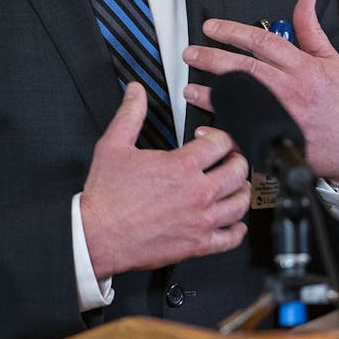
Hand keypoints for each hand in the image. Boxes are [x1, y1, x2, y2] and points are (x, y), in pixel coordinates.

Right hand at [80, 83, 250, 277]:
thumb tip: (135, 92)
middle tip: (228, 158)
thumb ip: (130, 114)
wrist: (96, 236)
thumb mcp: (113, 145)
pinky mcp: (197, 246)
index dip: (218, 134)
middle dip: (236, 159)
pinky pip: (231, 239)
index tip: (209, 138)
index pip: (222, 142)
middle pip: (239, 170)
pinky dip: (237, 230)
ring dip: (241, 191)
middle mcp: (198, 193)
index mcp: (182, 166)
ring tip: (234, 185)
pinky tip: (234, 223)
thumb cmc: (105, 197)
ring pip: (241, 202)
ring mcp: (201, 220)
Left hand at [184, 0, 338, 185]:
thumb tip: (304, 1)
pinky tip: (207, 122)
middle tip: (192, 53)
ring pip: (239, 100)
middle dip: (212, 58)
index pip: (262, 42)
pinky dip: (223, 128)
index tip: (212, 28)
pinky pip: (243, 133)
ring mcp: (282, 117)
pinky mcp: (277, 140)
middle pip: (244, 68)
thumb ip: (311, 30)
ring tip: (190, 88)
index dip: (233, 32)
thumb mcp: (331, 61)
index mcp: (304, 68)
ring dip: (210, 94)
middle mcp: (291, 91)